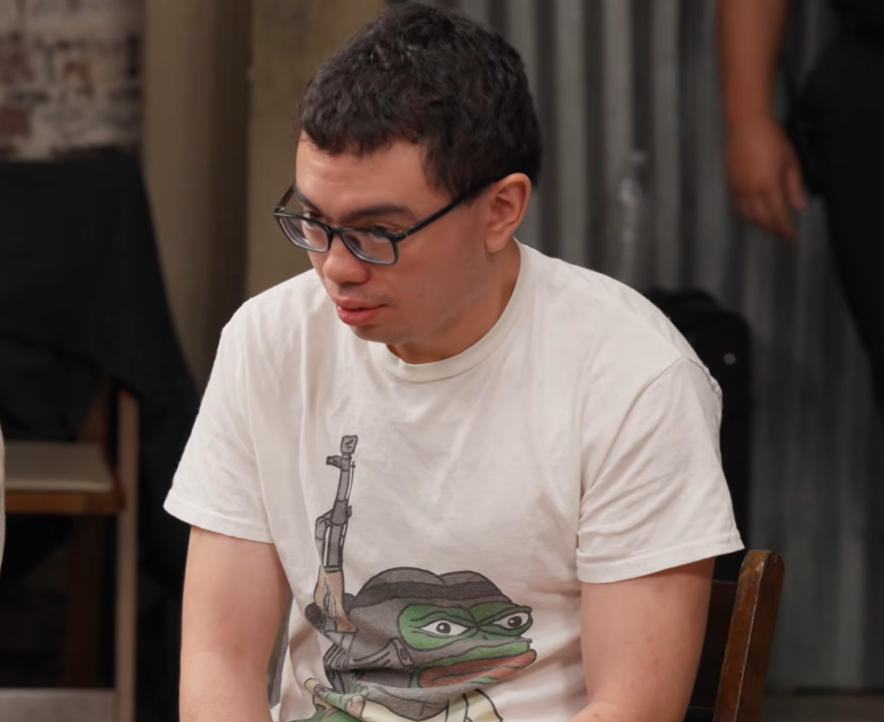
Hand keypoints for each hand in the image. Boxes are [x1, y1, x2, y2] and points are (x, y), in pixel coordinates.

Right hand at [725, 116, 806, 239]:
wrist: (746, 125)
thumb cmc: (772, 140)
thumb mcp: (791, 162)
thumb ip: (795, 188)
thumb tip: (800, 208)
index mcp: (769, 186)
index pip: (778, 216)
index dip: (786, 229)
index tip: (793, 237)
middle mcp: (751, 192)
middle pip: (762, 220)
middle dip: (774, 230)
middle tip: (783, 235)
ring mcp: (738, 190)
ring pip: (748, 217)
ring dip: (760, 225)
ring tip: (770, 228)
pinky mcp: (730, 186)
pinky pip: (739, 208)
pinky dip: (748, 216)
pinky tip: (755, 216)